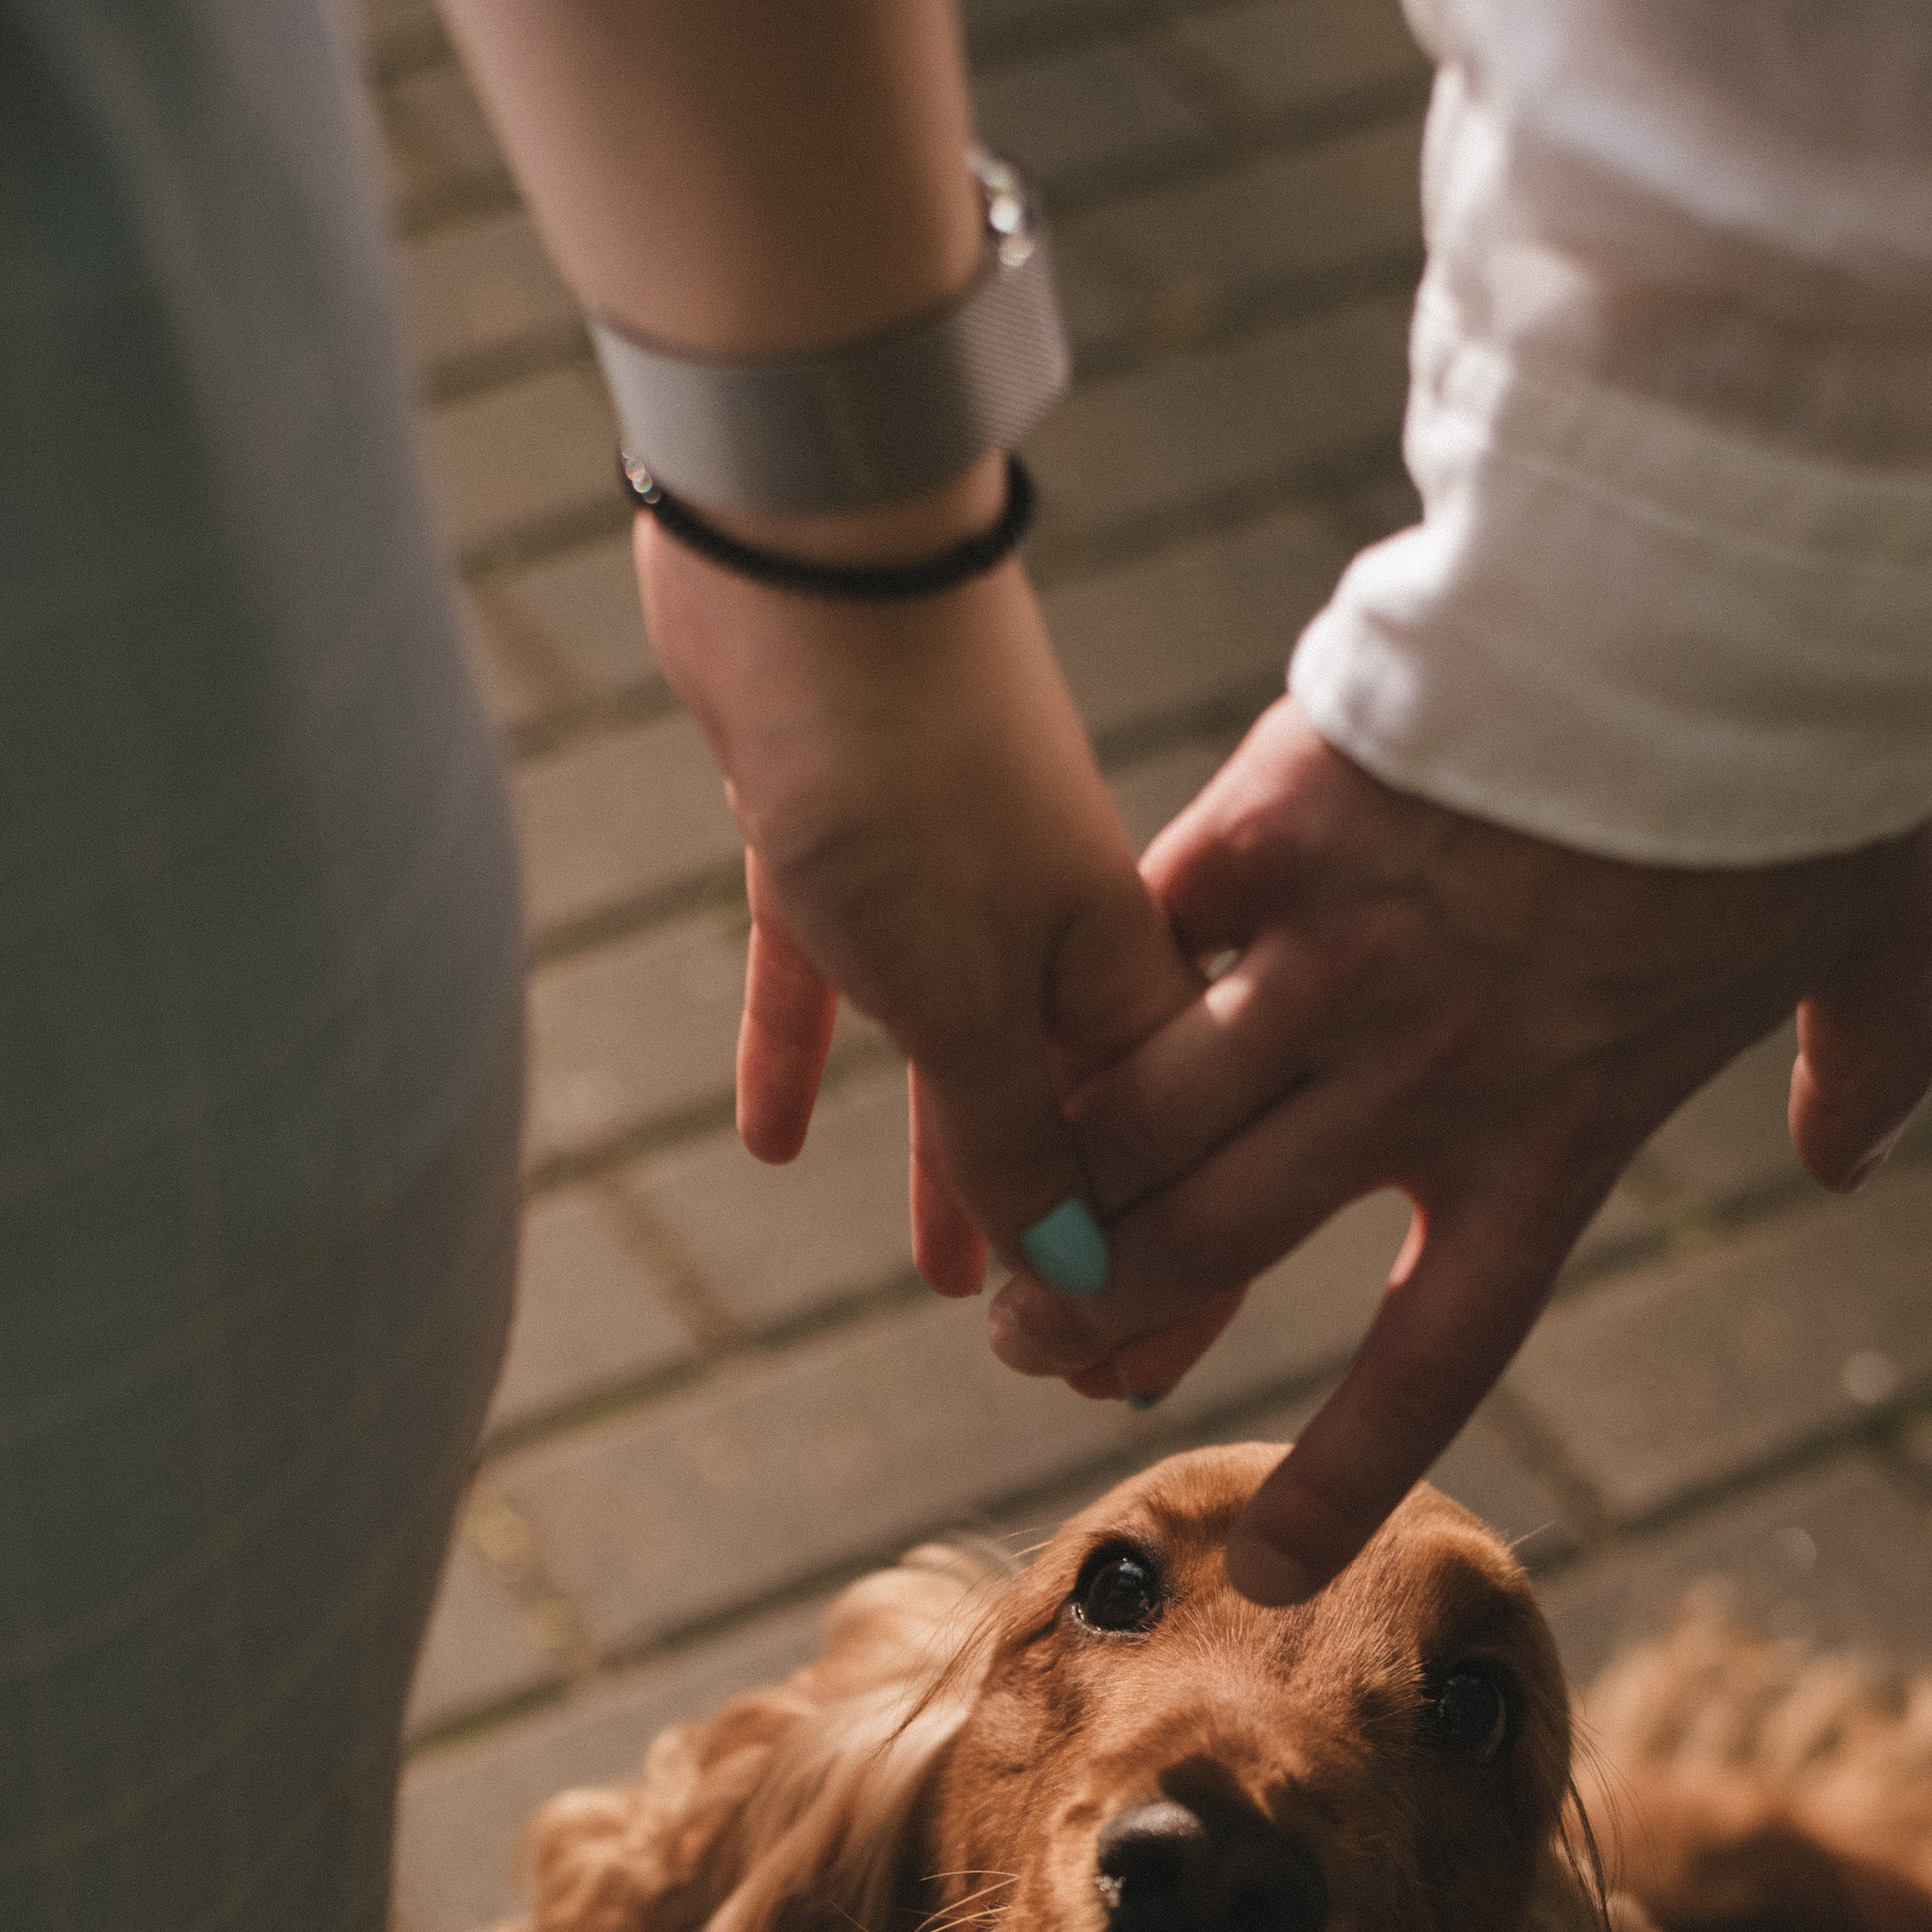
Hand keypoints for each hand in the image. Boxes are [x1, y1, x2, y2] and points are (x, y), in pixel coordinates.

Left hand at [634, 500, 1200, 1278]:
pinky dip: (802, 1056)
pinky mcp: (823, 835)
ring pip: (948, 1061)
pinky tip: (767, 1143)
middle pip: (1063, 1116)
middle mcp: (1042, 927)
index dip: (1160, 1269)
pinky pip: (820, 977)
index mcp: (1115, 967)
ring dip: (948, 1168)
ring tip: (941, 1280)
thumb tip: (1069, 1274)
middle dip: (1060, 1234)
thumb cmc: (905, 773)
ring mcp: (935, 878)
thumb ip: (1013, 1141)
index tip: (1133, 1379)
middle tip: (1051, 1353)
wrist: (804, 552)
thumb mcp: (965, 1000)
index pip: (1165, 1152)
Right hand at [992, 698, 1931, 1598]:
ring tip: (995, 1242)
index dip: (1339, 1477)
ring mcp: (1337, 955)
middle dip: (1104, 1314)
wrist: (1725, 577)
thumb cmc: (1803, 758)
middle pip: (1216, 1243)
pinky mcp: (1281, 823)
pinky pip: (1148, 941)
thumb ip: (1866, 1061)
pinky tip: (1023, 1032)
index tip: (1267, 1570)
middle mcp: (1422, 1077)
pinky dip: (1087, 998)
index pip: (1427, 1360)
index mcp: (1554, 1138)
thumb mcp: (1879, 926)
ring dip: (1056, 1191)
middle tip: (1036, 1346)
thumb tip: (1842, 1159)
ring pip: (1148, 1119)